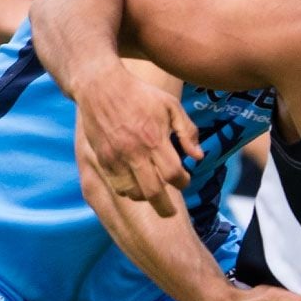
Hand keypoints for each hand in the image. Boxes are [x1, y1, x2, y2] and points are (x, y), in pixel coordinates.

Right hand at [71, 63, 199, 218]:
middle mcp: (135, 152)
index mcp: (154, 139)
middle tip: (171, 213)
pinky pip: (117, 185)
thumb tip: (199, 157)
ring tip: (152, 194)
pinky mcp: (103, 159)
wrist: (101, 86)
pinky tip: (135, 186)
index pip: (173, 174)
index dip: (183, 182)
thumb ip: (187, 131)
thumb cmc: (140, 95)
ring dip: (146, 198)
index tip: (185, 180)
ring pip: (133, 193)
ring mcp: (116, 157)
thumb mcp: (170, 106)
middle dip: (165, 208)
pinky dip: (128, 191)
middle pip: (154, 192)